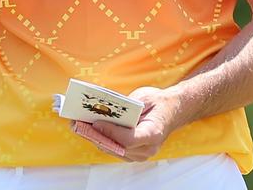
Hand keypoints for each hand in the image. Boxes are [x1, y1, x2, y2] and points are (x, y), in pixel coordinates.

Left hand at [71, 86, 185, 161]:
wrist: (172, 111)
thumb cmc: (159, 104)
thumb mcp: (144, 98)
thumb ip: (127, 107)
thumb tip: (105, 110)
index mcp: (154, 133)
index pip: (128, 139)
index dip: (110, 132)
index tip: (96, 122)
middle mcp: (148, 148)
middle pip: (117, 147)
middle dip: (96, 135)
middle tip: (79, 124)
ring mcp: (142, 154)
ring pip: (113, 150)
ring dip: (96, 139)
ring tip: (81, 127)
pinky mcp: (134, 155)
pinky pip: (115, 150)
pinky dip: (103, 141)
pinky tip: (91, 131)